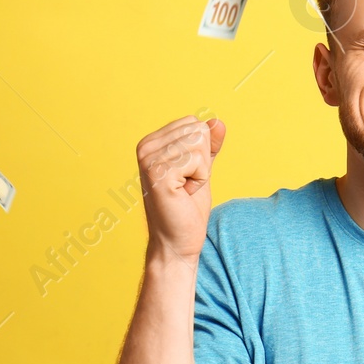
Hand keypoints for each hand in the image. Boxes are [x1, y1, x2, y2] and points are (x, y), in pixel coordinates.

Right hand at [137, 115, 225, 262]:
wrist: (177, 241)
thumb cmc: (187, 207)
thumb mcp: (202, 168)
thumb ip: (209, 145)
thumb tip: (218, 121)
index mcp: (152, 142)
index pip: (195, 124)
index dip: (202, 152)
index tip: (187, 175)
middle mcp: (145, 147)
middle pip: (198, 131)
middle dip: (202, 161)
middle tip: (186, 184)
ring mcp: (149, 159)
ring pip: (199, 145)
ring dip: (201, 172)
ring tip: (184, 189)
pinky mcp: (158, 173)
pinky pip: (198, 161)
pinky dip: (199, 180)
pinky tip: (183, 193)